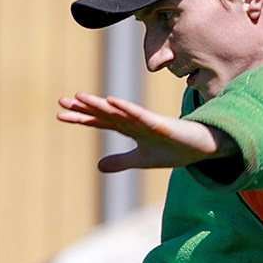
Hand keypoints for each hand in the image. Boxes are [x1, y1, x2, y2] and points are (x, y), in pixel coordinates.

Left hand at [57, 91, 233, 171]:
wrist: (202, 148)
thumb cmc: (173, 149)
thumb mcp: (142, 160)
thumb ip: (120, 161)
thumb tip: (98, 166)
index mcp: (129, 129)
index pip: (100, 122)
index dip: (81, 118)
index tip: (60, 114)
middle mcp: (134, 121)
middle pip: (104, 113)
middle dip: (83, 107)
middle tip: (61, 101)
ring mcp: (146, 121)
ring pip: (118, 111)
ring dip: (99, 104)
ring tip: (80, 97)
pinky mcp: (160, 123)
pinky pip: (140, 115)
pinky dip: (126, 108)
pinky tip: (112, 102)